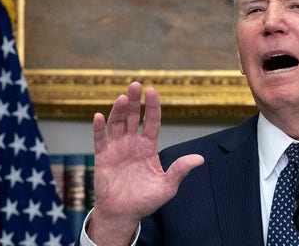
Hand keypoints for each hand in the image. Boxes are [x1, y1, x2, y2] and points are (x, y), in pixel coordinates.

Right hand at [87, 82, 203, 244]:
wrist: (124, 214)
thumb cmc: (146, 200)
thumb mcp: (167, 186)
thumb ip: (180, 170)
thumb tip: (200, 159)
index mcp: (148, 147)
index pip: (151, 121)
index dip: (152, 107)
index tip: (152, 91)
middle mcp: (132, 143)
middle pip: (132, 117)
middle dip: (134, 101)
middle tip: (135, 85)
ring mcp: (116, 149)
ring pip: (117, 124)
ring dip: (118, 110)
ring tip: (122, 98)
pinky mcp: (102, 157)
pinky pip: (99, 140)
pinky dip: (98, 128)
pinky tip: (99, 116)